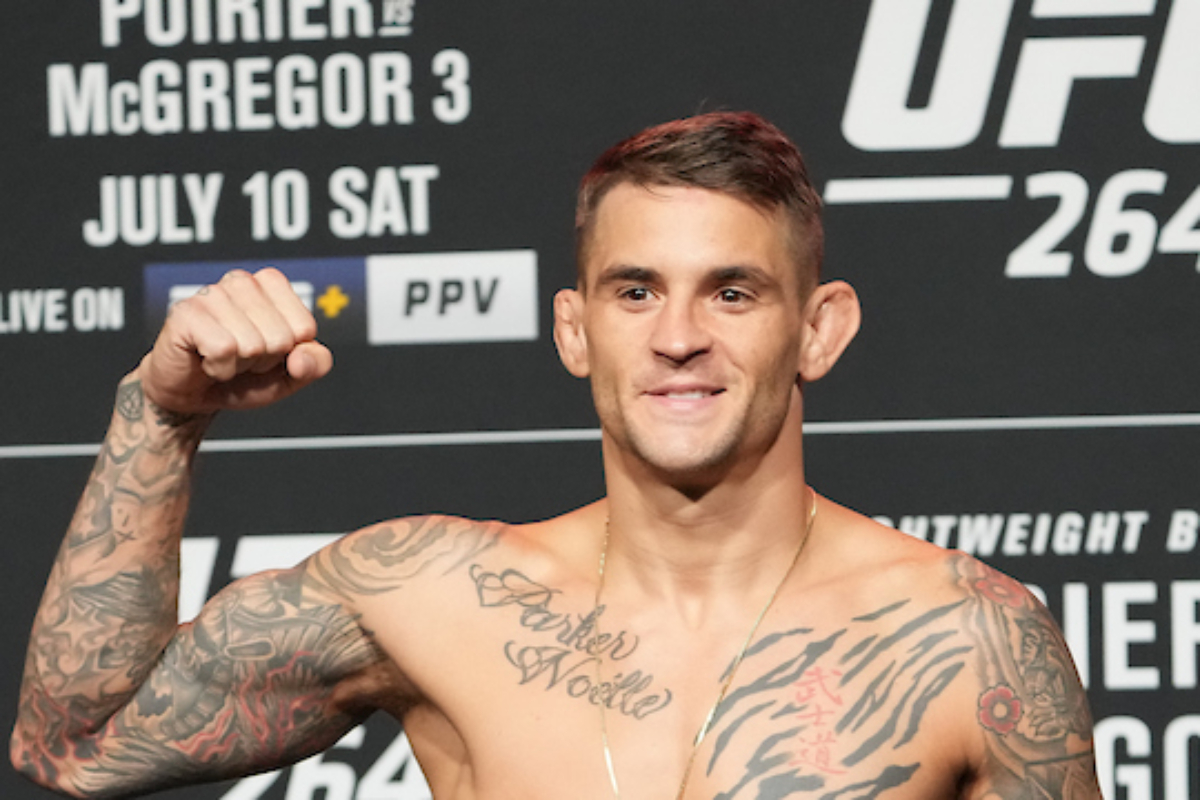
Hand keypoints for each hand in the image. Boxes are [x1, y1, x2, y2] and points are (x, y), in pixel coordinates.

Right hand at [137, 268, 332, 414]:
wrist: (193, 394)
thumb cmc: (241, 376)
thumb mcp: (290, 375)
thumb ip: (315, 364)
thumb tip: (301, 357)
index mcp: (272, 286)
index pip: (305, 328)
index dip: (288, 352)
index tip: (266, 351)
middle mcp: (242, 281)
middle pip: (280, 338)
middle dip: (263, 361)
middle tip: (240, 358)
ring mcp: (212, 294)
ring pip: (252, 345)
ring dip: (239, 365)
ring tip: (223, 357)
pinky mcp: (185, 312)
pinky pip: (223, 350)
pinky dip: (219, 368)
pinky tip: (207, 361)